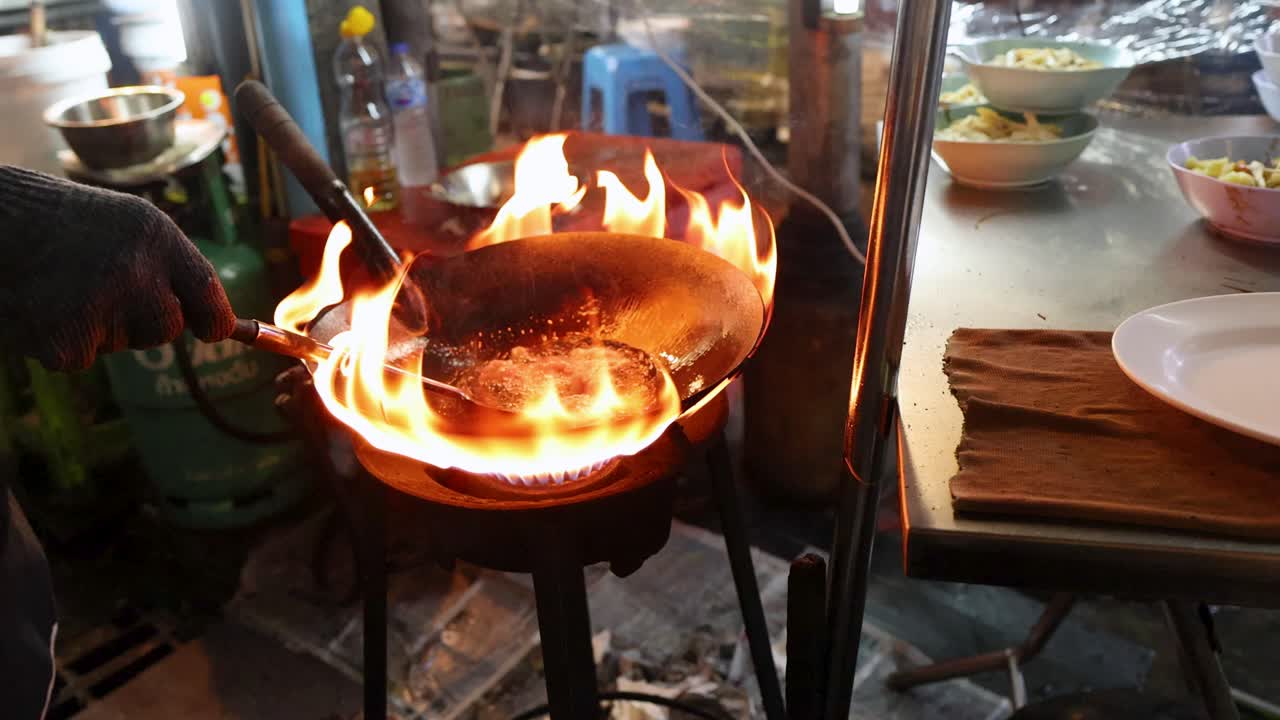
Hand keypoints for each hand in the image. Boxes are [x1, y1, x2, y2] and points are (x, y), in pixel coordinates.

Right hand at [0, 167, 235, 370]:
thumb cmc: (65, 221)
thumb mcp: (131, 224)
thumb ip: (173, 268)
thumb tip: (216, 324)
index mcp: (157, 239)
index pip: (208, 297)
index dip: (215, 322)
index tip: (211, 330)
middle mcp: (135, 273)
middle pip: (166, 330)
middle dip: (144, 321)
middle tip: (103, 288)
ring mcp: (99, 309)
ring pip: (122, 344)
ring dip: (100, 327)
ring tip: (66, 286)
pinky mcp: (65, 342)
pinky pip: (82, 358)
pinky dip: (63, 341)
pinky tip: (44, 306)